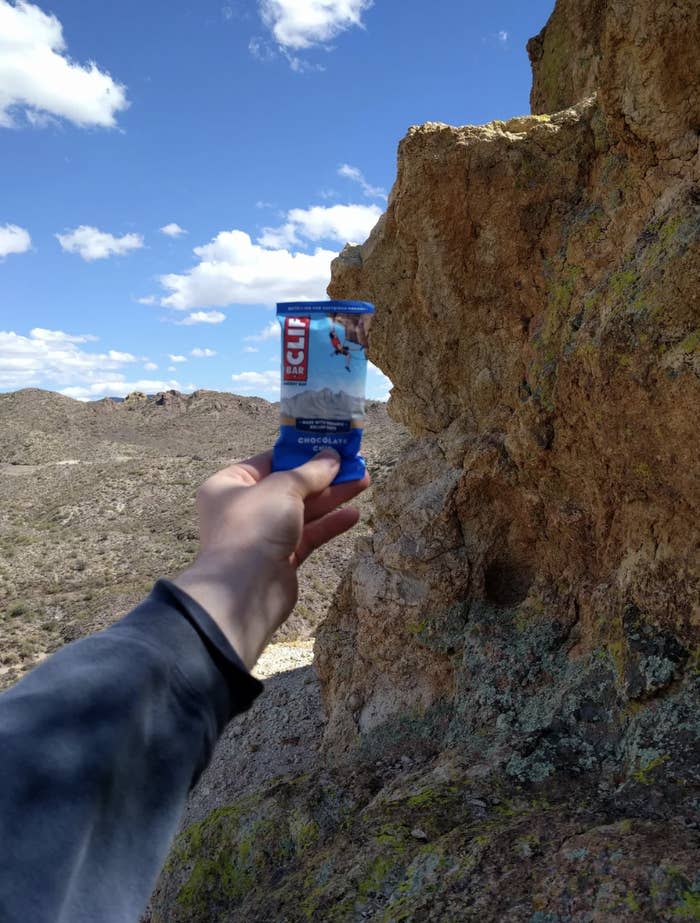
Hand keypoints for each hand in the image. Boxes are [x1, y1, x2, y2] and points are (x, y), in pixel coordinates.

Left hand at [173, 450, 369, 668]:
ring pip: (303, 511)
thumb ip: (310, 472)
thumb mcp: (283, 488)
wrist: (244, 590)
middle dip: (324, 476)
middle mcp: (245, 508)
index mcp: (231, 485)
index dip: (300, 453)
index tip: (328, 446)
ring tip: (364, 481)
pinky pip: (309, 535)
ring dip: (333, 497)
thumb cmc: (253, 526)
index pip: (269, 461)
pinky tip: (354, 515)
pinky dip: (330, 524)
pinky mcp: (282, 558)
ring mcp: (264, 534)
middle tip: (355, 464)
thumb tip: (332, 456)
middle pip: (290, 486)